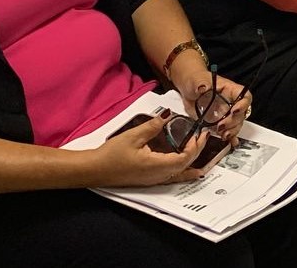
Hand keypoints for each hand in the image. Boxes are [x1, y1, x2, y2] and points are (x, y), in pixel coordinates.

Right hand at [88, 114, 207, 187]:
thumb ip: (152, 126)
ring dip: (192, 163)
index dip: (194, 147)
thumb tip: (167, 116)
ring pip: (179, 174)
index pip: (184, 158)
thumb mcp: (133, 136)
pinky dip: (182, 171)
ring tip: (199, 152)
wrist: (93, 170)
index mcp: (156, 166)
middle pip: (185, 166)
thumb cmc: (110, 155)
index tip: (198, 134)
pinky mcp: (148, 180)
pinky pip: (171, 177)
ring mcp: (153, 180)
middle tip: (203, 137)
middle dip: (197, 152)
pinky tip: (186, 168)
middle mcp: (157, 176)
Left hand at [172, 72, 250, 143]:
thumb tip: (202, 87)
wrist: (189, 90)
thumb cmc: (196, 81)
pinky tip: (229, 141)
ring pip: (236, 124)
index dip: (243, 105)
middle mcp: (231, 103)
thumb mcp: (197, 81)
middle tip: (221, 126)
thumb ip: (200, 84)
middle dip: (233, 122)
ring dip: (232, 131)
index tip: (234, 111)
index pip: (244, 97)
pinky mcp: (218, 122)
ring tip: (223, 135)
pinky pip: (228, 130)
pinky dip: (230, 137)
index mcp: (230, 90)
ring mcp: (225, 114)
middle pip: (241, 114)